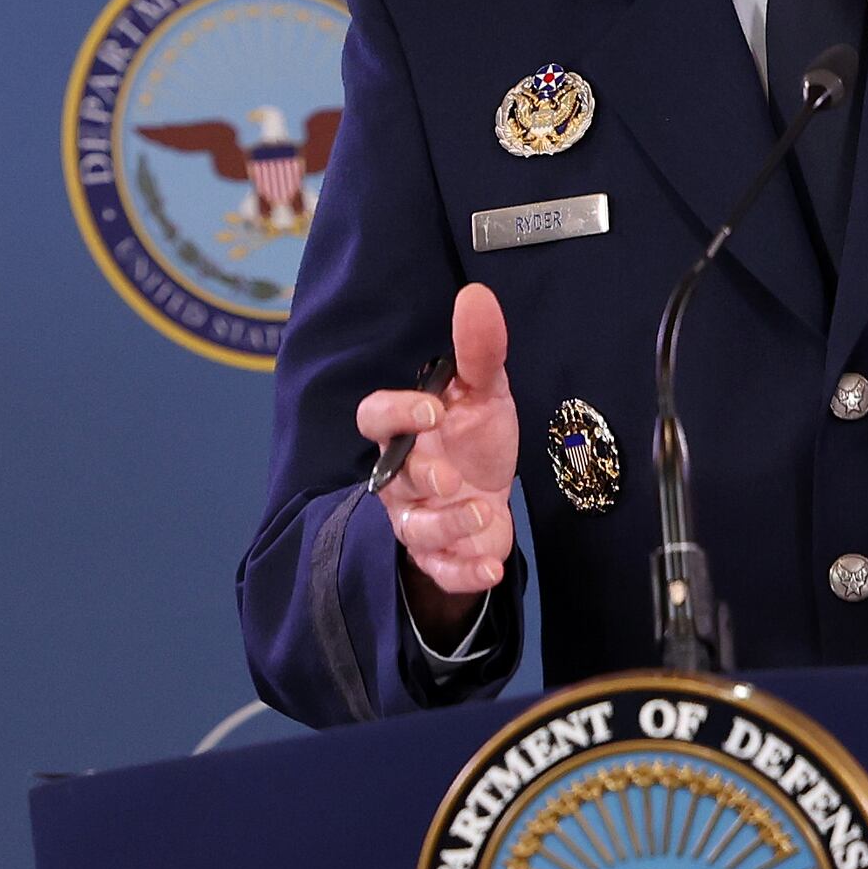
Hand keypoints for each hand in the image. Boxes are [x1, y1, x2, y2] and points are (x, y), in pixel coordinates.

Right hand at [358, 281, 519, 618]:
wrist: (491, 499)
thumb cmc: (476, 440)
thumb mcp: (486, 392)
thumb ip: (479, 349)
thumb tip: (476, 296)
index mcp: (406, 430)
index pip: (375, 418)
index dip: (395, 414)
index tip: (432, 409)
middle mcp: (402, 477)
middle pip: (390, 478)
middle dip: (419, 477)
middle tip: (451, 476)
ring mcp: (417, 519)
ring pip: (414, 527)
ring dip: (447, 525)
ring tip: (483, 514)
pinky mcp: (439, 557)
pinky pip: (440, 570)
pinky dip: (465, 573)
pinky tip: (492, 565)